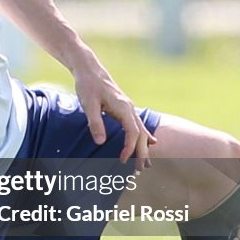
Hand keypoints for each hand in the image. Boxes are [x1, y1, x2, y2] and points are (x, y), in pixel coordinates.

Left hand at [69, 45, 155, 170]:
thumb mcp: (88, 104)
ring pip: (141, 130)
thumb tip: (101, 142)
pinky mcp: (124, 107)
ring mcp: (128, 108)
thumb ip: (95, 122)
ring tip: (146, 163)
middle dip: (141, 153)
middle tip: (140, 170)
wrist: (89, 69)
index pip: (132, 133)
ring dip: (143, 147)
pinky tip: (151, 142)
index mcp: (123, 108)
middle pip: (141, 134)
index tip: (122, 161)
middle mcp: (129, 108)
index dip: (129, 148)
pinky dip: (144, 135)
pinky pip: (138, 124)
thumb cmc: (87, 85)